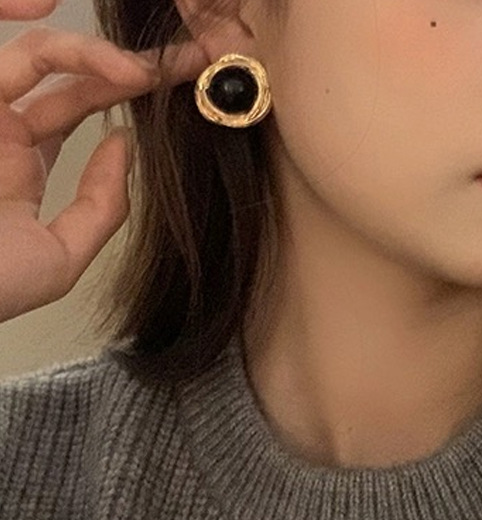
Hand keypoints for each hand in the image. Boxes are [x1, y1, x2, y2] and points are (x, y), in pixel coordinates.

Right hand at [0, 1, 207, 322]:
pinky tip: (49, 8)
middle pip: (66, 78)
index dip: (125, 93)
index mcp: (19, 162)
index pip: (76, 110)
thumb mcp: (60, 253)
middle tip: (184, 64)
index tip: (181, 87)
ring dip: (89, 49)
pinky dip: (8, 10)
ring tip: (141, 68)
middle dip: (128, 67)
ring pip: (34, 53)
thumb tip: (124, 146)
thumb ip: (99, 207)